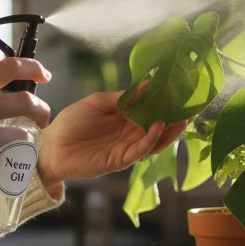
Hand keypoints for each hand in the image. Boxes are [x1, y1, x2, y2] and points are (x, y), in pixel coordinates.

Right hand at [0, 58, 51, 195]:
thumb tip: (10, 87)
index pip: (8, 67)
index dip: (32, 68)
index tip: (44, 75)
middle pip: (26, 101)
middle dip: (42, 110)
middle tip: (42, 118)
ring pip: (22, 134)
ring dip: (23, 140)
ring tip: (12, 145)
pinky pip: (8, 157)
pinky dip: (8, 160)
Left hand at [36, 91, 187, 191]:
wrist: (51, 146)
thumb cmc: (71, 122)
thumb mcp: (97, 102)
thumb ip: (122, 97)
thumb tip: (147, 85)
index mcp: (126, 117)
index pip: (151, 109)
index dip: (166, 103)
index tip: (181, 92)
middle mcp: (130, 133)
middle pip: (159, 126)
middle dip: (176, 118)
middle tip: (192, 108)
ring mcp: (127, 147)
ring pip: (155, 141)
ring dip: (170, 131)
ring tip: (183, 119)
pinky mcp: (120, 160)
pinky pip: (140, 150)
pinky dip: (151, 139)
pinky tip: (157, 126)